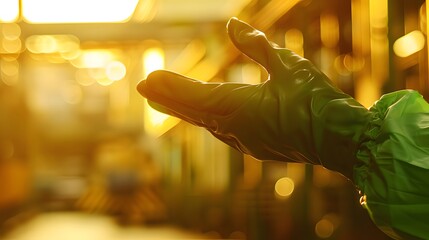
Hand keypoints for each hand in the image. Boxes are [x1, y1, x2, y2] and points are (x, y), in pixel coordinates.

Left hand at [137, 18, 369, 179]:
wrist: (341, 140)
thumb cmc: (317, 101)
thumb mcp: (289, 65)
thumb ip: (256, 45)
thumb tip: (232, 23)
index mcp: (240, 107)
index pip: (196, 95)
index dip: (170, 86)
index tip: (147, 79)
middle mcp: (235, 128)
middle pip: (193, 111)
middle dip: (167, 98)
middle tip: (143, 88)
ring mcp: (243, 140)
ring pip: (205, 121)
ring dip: (182, 109)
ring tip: (162, 99)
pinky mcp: (253, 145)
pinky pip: (220, 129)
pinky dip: (204, 118)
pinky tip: (200, 114)